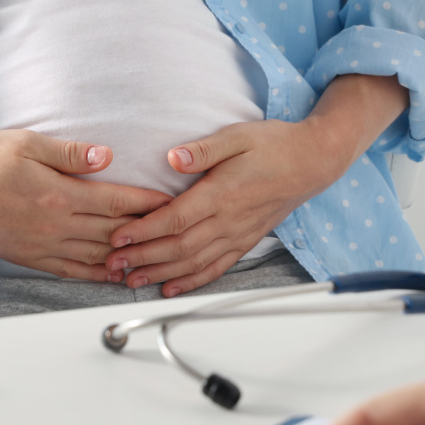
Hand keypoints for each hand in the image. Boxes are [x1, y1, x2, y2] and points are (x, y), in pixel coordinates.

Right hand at [0, 109, 171, 280]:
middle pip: (113, 232)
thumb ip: (69, 153)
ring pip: (96, 256)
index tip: (170, 202)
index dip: (146, 203)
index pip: (115, 201)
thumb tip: (106, 157)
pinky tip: (113, 276)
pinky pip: (70, 271)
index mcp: (57, 195)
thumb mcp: (25, 143)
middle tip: (172, 231)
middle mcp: (53, 226)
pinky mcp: (28, 257)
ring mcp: (41, 246)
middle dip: (146, 231)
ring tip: (153, 258)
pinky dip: (97, 275)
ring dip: (127, 258)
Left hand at [104, 119, 334, 294]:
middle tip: (114, 264)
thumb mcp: (237, 135)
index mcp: (222, 194)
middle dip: (143, 258)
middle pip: (179, 247)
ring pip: (194, 263)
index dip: (143, 231)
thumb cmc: (274, 145)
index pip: (175, 219)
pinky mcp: (245, 242)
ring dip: (161, 274)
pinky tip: (172, 288)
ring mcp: (238, 235)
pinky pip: (216, 268)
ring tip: (132, 280)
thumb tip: (172, 158)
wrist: (311, 163)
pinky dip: (192, 281)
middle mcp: (229, 220)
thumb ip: (202, 149)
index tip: (118, 237)